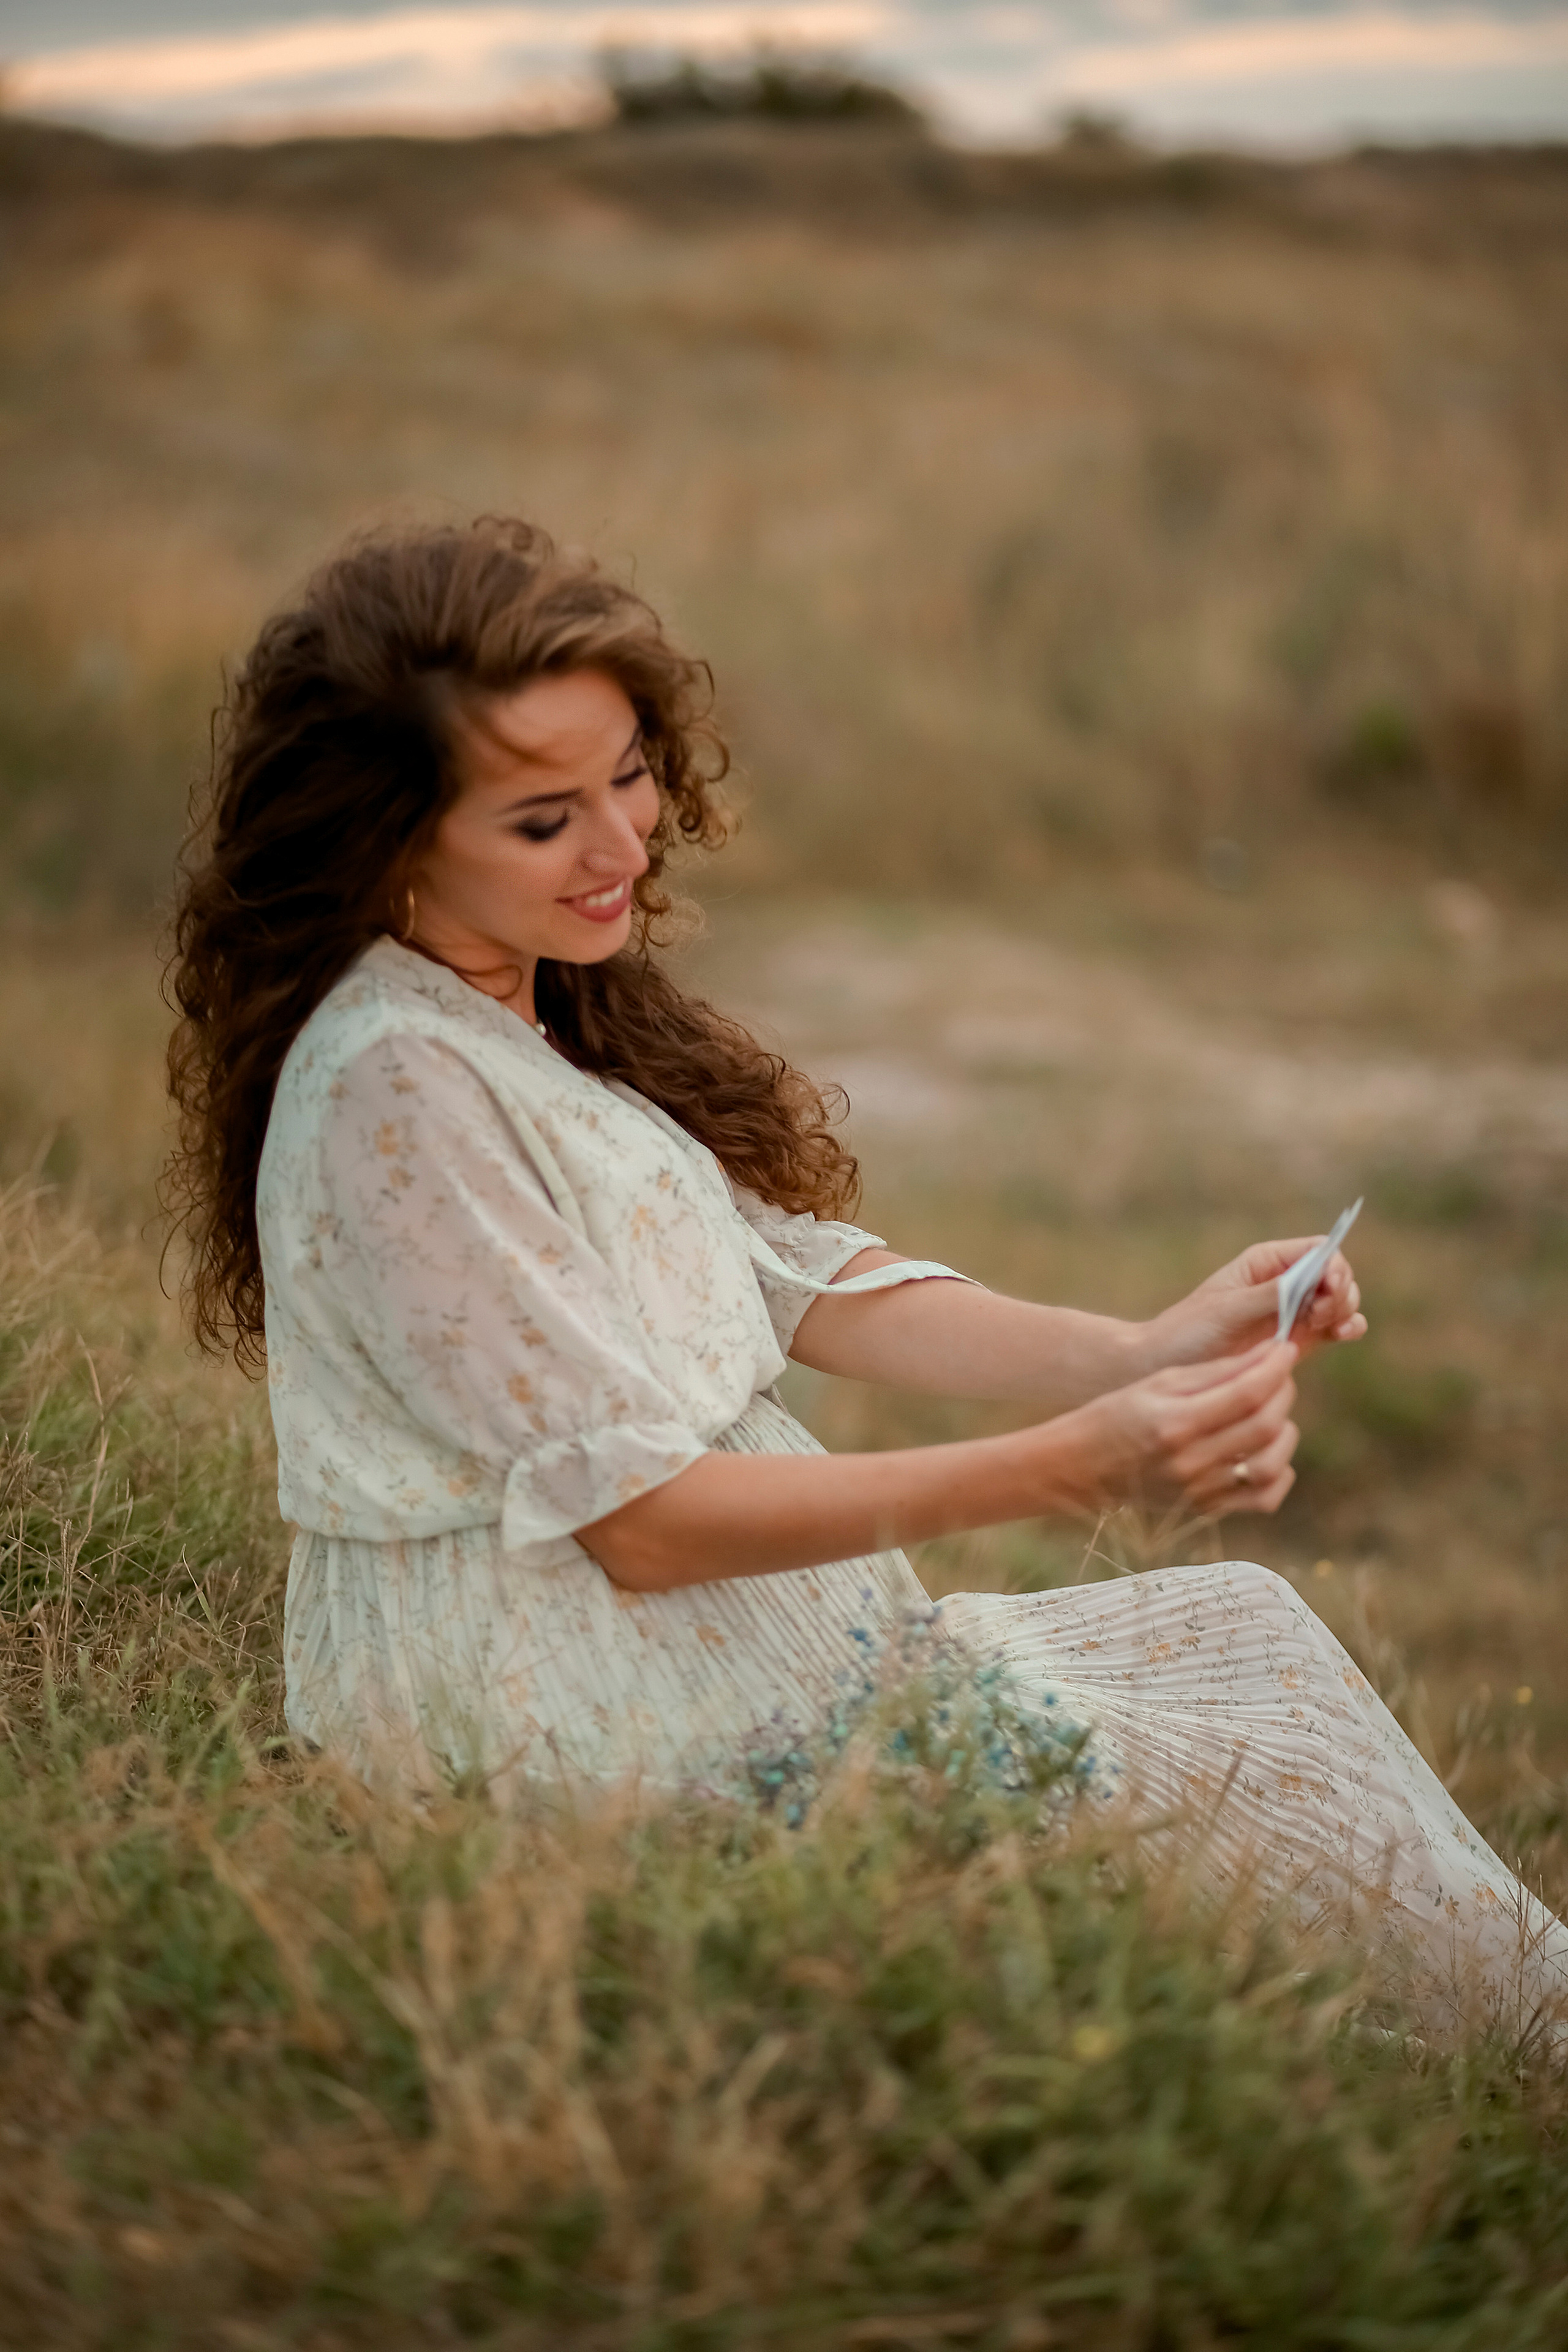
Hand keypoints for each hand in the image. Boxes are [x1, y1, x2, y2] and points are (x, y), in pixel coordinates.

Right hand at [1042, 1338, 1299, 1519]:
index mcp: (1175, 1423)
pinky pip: (1262, 1499)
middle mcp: (1191, 1462)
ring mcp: (1200, 1491)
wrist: (1081, 1466)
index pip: (1246, 1393)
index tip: (1285, 1349)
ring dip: (1285, 1433)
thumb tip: (1267, 1354)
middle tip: (1278, 1374)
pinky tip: (1267, 1452)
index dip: (1275, 1367)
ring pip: (1271, 1465)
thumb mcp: (1159, 1383)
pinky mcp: (1205, 1509)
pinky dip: (1278, 1474)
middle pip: (1265, 1426)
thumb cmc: (1117, 1414)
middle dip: (1282, 1392)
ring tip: (1273, 1413)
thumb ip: (1216, 1371)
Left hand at [1143, 1236, 1365, 1372]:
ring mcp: (1294, 1311)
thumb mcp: (1228, 1310)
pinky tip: (1344, 1334)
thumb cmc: (1189, 1330)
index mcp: (1266, 1262)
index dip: (1333, 1265)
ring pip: (1340, 1301)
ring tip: (1327, 1326)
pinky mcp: (1298, 1339)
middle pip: (1335, 1275)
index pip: (1318, 1250)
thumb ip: (1271, 1294)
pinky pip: (1334, 1327)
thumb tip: (1313, 1275)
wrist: (1165, 1365)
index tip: (1328, 1286)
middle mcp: (1285, 1282)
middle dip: (1339, 1292)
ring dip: (1345, 1310)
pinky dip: (1347, 1327)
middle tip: (1318, 1315)